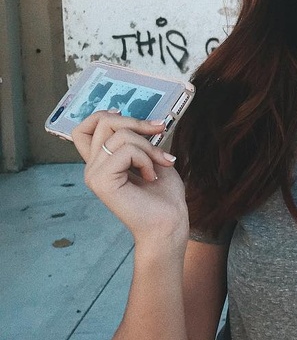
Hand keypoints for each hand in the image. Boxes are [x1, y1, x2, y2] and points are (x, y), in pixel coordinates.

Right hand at [72, 109, 188, 239]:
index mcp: (101, 162)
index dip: (104, 116)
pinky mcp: (101, 181)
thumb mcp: (152, 157)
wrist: (169, 223)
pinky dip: (146, 159)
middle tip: (160, 132)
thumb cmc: (164, 195)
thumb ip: (139, 139)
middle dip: (137, 122)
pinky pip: (126, 151)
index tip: (133, 121)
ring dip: (149, 146)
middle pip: (103, 122)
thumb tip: (143, 120)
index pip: (83, 128)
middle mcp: (92, 167)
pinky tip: (151, 177)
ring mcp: (94, 174)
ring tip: (161, 164)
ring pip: (120, 135)